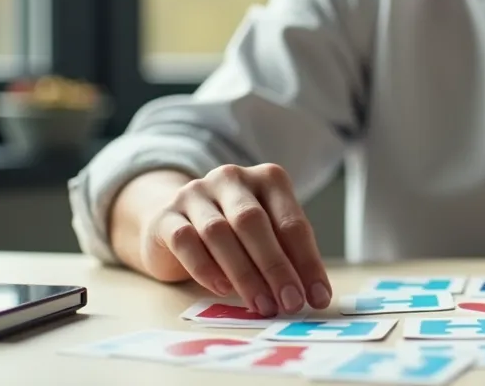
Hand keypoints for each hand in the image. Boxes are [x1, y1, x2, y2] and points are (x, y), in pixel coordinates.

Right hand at [141, 163, 330, 315]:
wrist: (175, 221)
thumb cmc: (234, 233)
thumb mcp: (266, 236)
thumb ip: (287, 255)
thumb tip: (313, 293)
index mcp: (267, 179)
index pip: (291, 221)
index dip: (307, 261)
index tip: (318, 296)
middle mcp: (231, 178)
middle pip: (253, 222)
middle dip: (276, 267)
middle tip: (290, 302)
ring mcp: (195, 194)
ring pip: (219, 232)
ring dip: (244, 273)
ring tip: (262, 305)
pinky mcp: (167, 216)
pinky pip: (186, 241)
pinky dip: (206, 268)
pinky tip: (223, 290)